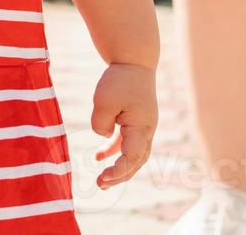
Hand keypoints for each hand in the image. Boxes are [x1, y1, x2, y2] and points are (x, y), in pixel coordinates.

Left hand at [90, 61, 157, 188]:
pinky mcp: (136, 120)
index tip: (102, 177)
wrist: (134, 59)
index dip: (118, 171)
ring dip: (119, 168)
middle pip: (136, 161)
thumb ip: (100, 123)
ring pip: (134, 155)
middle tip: (100, 185)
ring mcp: (143, 126)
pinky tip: (98, 156)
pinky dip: (114, 151)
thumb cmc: (120, 79)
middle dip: (120, 176)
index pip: (132, 157)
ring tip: (101, 180)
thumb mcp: (103, 100)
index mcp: (142, 127)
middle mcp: (147, 130)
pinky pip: (127, 143)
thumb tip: (103, 136)